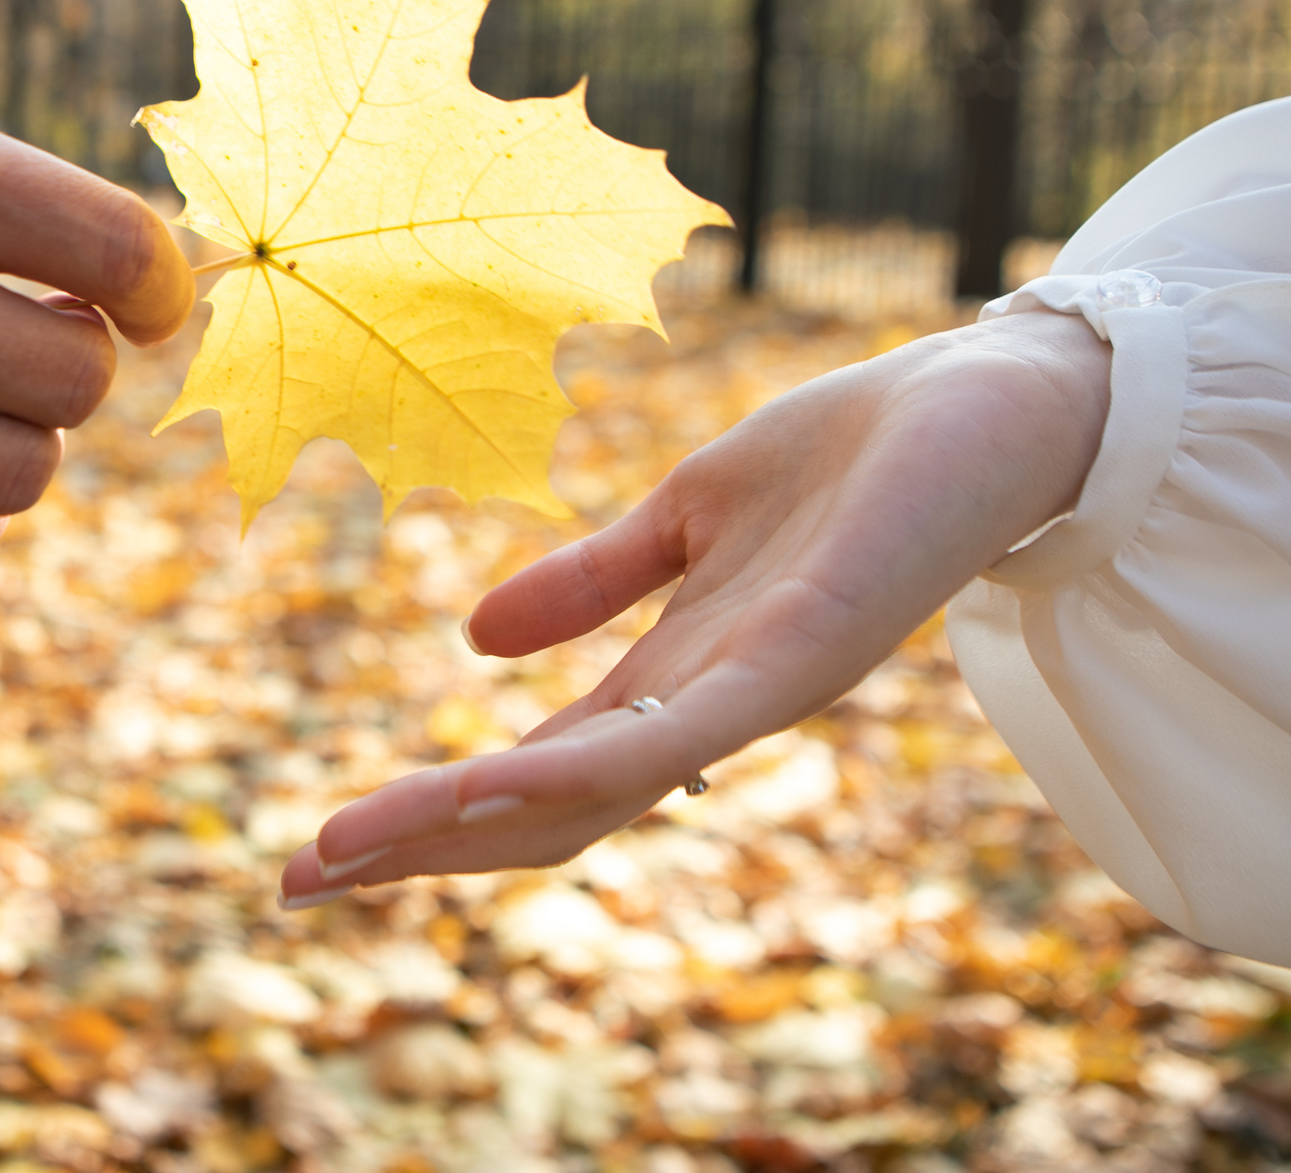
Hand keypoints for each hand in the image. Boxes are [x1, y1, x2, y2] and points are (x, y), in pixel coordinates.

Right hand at [277, 311, 1111, 905]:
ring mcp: (753, 694)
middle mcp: (709, 709)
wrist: (995, 404)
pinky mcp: (802, 656)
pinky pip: (674, 735)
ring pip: (587, 793)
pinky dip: (572, 770)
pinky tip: (479, 784)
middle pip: (542, 810)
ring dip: (459, 827)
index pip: (532, 770)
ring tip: (349, 853)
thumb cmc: (859, 458)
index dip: (425, 813)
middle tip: (295, 886)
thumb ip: (595, 582)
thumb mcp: (689, 514)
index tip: (319, 852)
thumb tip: (473, 641)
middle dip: (416, 850)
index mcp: (676, 676)